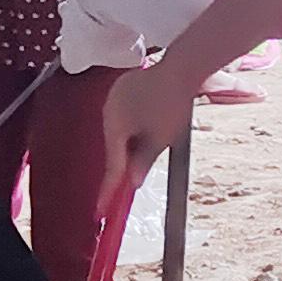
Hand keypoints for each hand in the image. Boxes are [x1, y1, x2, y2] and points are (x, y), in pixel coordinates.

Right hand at [101, 61, 185, 196]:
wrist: (181, 69)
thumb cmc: (171, 103)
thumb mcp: (161, 139)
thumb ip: (143, 162)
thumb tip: (132, 182)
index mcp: (114, 126)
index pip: (112, 166)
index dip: (108, 191)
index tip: (100, 211)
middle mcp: (108, 111)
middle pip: (113, 146)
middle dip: (121, 165)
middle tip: (124, 187)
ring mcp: (114, 98)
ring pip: (118, 131)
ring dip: (127, 146)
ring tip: (142, 156)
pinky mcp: (123, 89)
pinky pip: (122, 116)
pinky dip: (131, 129)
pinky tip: (143, 130)